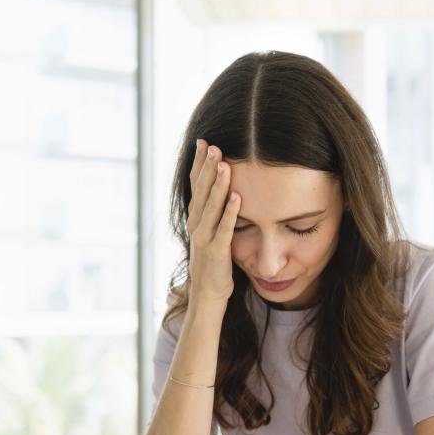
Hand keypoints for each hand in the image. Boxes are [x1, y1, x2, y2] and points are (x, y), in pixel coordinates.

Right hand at [186, 140, 240, 306]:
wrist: (208, 293)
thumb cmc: (214, 260)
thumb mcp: (211, 231)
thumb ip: (213, 210)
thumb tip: (219, 186)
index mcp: (195, 217)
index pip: (196, 184)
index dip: (199, 163)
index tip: (203, 141)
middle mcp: (196, 224)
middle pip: (201, 191)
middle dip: (207, 167)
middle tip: (212, 145)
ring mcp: (204, 238)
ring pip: (210, 207)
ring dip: (218, 185)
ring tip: (224, 164)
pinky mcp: (216, 252)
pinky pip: (224, 229)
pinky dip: (230, 213)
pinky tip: (238, 197)